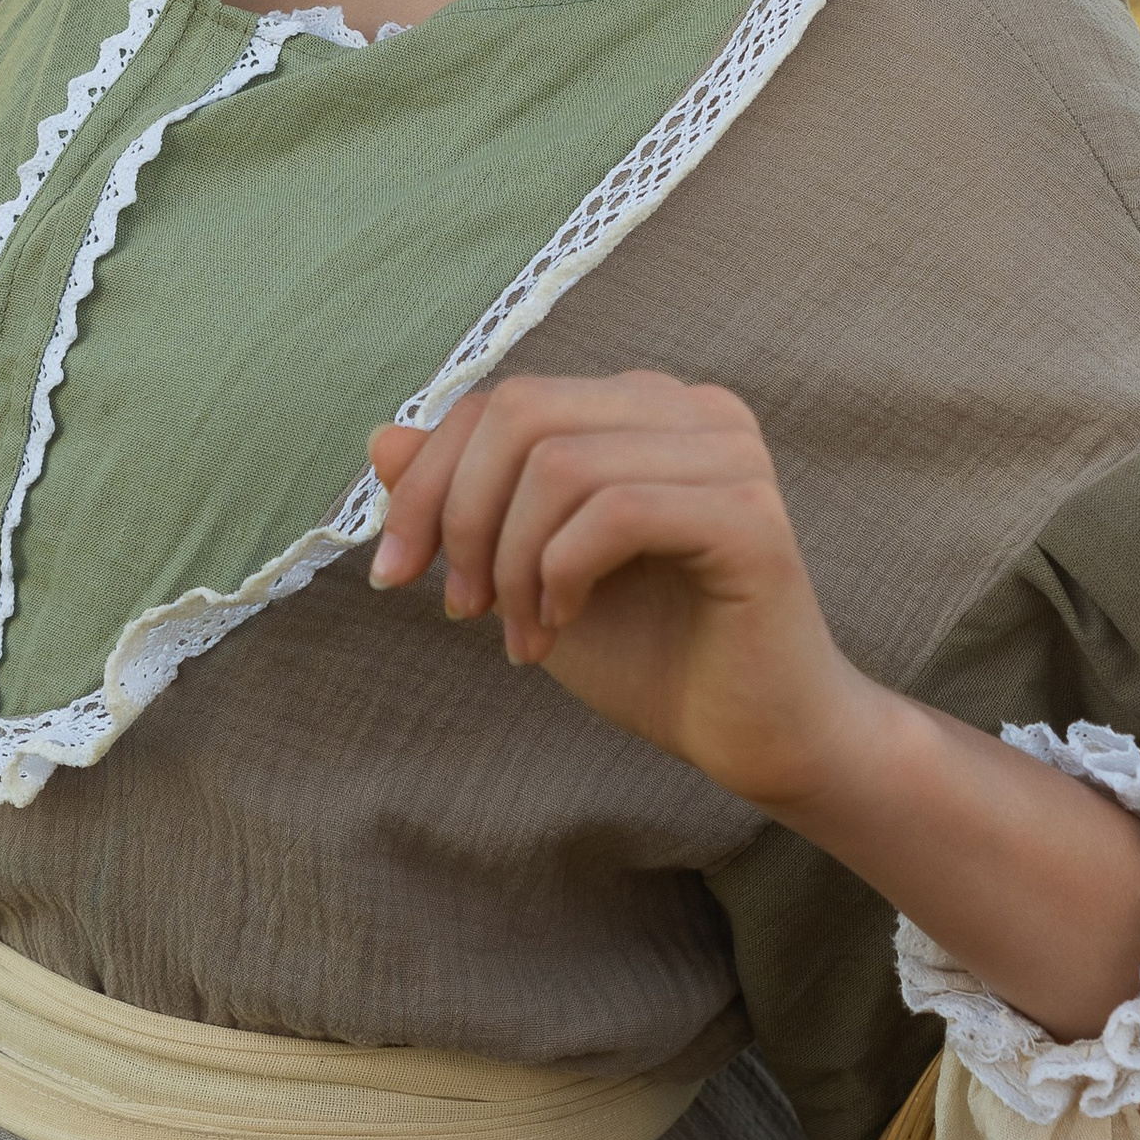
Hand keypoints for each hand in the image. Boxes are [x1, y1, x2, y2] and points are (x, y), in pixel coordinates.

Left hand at [367, 364, 1139, 1040]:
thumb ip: (465, 502)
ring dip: (511, 563)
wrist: (758, 740)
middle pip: (522, 414)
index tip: (397, 573)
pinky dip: (561, 575)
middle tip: (459, 609)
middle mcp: (691, 408)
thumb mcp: (527, 573)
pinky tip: (563, 625)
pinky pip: (614, 512)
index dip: (428, 481)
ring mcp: (729, 454)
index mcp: (641, 407)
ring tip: (522, 633)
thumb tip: (382, 437)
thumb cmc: (653, 655)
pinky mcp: (749, 516)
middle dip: (460, 516)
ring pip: (559, 465)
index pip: (503, 399)